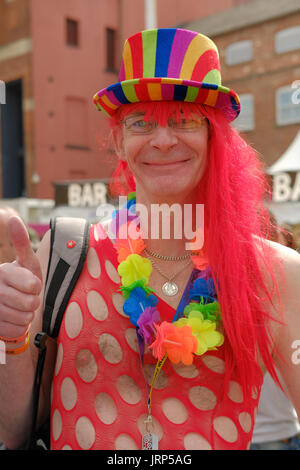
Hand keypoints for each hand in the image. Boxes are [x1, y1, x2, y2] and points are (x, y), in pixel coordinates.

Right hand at [0, 216, 42, 337]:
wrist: (10, 306)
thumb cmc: (22, 281)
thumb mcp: (26, 262)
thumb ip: (21, 242)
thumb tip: (13, 218)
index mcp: (2, 272)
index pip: (32, 285)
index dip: (36, 287)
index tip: (30, 284)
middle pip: (30, 303)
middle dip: (33, 302)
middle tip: (26, 297)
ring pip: (24, 318)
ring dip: (27, 314)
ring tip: (19, 307)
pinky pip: (18, 330)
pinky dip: (20, 326)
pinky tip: (13, 318)